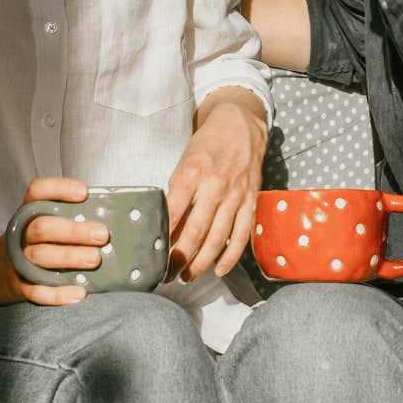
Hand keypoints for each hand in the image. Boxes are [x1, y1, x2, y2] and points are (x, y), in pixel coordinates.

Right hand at [0, 176, 109, 305]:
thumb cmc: (33, 242)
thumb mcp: (42, 222)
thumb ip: (68, 218)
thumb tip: (110, 220)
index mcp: (28, 212)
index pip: (37, 192)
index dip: (60, 189)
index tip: (84, 193)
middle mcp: (21, 233)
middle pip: (42, 228)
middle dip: (73, 231)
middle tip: (102, 235)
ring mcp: (18, 259)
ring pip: (40, 256)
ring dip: (70, 257)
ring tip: (95, 259)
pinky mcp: (20, 285)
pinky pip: (37, 291)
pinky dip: (59, 294)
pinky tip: (80, 292)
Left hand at [165, 87, 267, 281]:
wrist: (241, 125)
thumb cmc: (207, 145)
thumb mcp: (184, 163)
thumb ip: (177, 193)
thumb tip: (166, 226)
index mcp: (191, 175)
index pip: (173, 214)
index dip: (162, 239)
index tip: (152, 257)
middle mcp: (214, 187)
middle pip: (194, 232)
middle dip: (178, 259)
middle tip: (166, 276)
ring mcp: (235, 196)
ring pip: (218, 239)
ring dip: (201, 263)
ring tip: (187, 276)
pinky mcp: (250, 201)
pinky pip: (241, 235)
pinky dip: (231, 256)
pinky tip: (218, 270)